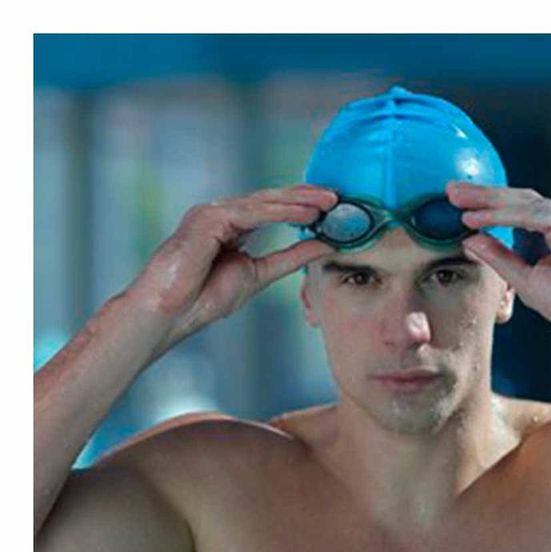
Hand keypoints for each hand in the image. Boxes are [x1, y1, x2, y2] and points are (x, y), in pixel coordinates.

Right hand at [127, 184, 337, 348]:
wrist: (170, 313)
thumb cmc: (204, 298)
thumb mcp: (260, 274)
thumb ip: (290, 257)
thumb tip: (323, 244)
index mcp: (233, 226)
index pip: (273, 209)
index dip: (302, 206)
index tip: (333, 207)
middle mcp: (222, 214)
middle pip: (271, 199)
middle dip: (305, 196)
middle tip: (337, 196)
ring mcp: (212, 213)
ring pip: (263, 201)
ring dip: (297, 201)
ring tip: (327, 202)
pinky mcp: (207, 219)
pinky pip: (251, 212)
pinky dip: (280, 211)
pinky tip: (304, 212)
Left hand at [446, 181, 550, 343]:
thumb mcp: (529, 282)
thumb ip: (501, 259)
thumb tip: (470, 240)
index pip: (520, 209)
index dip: (488, 206)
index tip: (458, 206)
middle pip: (519, 198)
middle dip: (483, 194)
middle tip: (450, 190)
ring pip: (523, 201)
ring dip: (487, 200)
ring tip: (456, 199)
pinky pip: (532, 214)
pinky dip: (501, 215)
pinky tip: (476, 218)